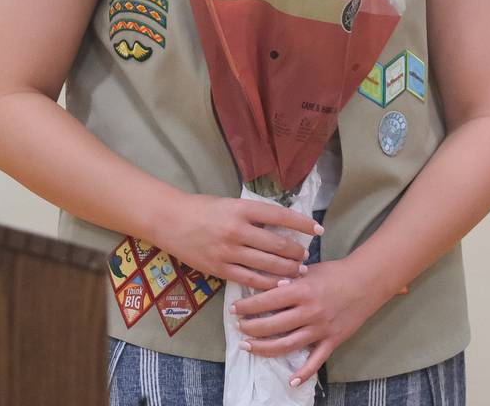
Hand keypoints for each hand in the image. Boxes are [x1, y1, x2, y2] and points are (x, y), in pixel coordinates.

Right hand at [153, 194, 320, 290]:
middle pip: (278, 244)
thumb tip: (282, 226)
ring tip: (298, 271)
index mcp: (242, 208)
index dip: (303, 224)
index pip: (281, 216)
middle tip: (306, 256)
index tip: (318, 229)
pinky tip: (279, 285)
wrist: (171, 221)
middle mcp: (238, 229)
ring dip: (287, 270)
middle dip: (297, 253)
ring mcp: (229, 251)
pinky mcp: (220, 269)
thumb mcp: (231, 204)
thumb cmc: (203, 209)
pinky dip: (268, 284)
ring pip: (268, 265)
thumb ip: (254, 215)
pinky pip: (251, 280)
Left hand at [230, 258, 398, 386]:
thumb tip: (264, 287)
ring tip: (249, 347)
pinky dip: (303, 373)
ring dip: (264, 348)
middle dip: (251, 329)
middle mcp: (310, 311)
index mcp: (302, 290)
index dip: (247, 306)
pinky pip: (316, 361)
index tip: (234, 309)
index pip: (267, 301)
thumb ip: (287, 279)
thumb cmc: (335, 273)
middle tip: (238, 328)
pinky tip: (290, 381)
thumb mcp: (308, 270)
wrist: (367, 281)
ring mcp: (321, 328)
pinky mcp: (333, 340)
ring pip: (287, 345)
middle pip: (273, 326)